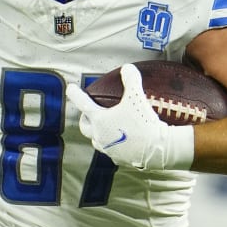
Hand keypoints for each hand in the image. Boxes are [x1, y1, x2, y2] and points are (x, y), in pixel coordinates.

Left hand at [65, 64, 193, 171]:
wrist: (156, 148)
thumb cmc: (144, 122)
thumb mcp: (137, 97)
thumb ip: (131, 80)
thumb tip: (128, 68)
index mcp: (100, 120)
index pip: (82, 104)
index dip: (75, 94)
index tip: (70, 88)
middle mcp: (100, 136)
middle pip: (85, 127)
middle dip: (85, 119)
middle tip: (89, 113)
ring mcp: (108, 149)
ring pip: (97, 140)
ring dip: (98, 133)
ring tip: (106, 128)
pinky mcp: (118, 159)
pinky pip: (111, 150)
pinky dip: (113, 144)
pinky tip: (122, 141)